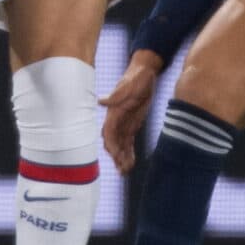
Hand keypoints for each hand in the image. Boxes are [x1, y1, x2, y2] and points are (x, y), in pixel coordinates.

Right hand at [100, 51, 162, 173]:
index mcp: (114, 111)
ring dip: (121, 157)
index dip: (111, 144)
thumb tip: (100, 101)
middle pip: (113, 141)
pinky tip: (131, 164)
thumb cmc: (136, 77)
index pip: (108, 131)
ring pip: (120, 144)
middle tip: (121, 169)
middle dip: (116, 156)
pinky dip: (129, 152)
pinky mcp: (132, 124)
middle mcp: (117, 119)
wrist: (144, 72)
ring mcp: (124, 123)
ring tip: (125, 171)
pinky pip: (128, 141)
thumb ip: (116, 95)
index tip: (114, 155)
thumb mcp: (129, 85)